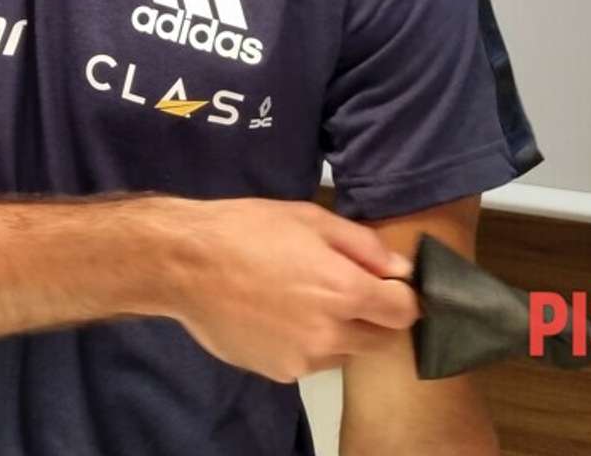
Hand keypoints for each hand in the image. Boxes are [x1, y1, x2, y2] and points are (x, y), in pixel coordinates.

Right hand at [166, 199, 417, 382]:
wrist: (185, 264)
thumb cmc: (248, 230)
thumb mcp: (311, 218)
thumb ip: (365, 246)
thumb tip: (401, 270)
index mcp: (345, 290)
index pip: (405, 312)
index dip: (401, 295)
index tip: (386, 284)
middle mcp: (331, 333)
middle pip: (382, 340)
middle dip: (374, 316)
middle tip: (343, 288)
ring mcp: (305, 359)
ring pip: (347, 352)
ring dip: (341, 331)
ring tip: (305, 300)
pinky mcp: (280, 372)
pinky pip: (313, 361)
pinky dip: (309, 343)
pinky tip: (279, 315)